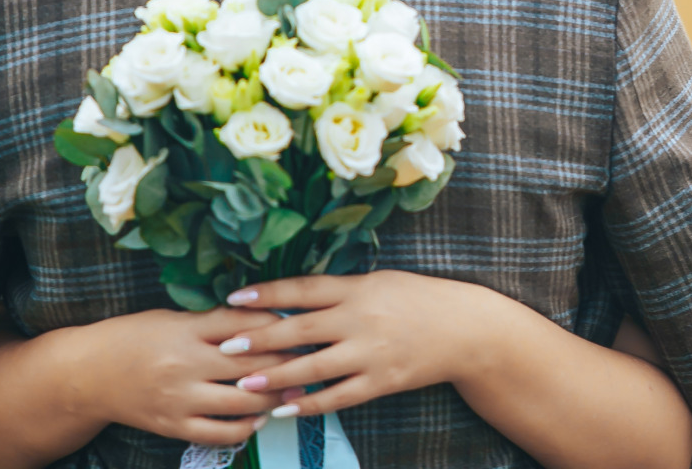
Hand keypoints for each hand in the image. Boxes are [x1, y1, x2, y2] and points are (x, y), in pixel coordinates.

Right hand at [69, 307, 293, 444]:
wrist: (88, 375)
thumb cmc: (135, 337)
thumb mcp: (172, 317)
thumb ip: (211, 321)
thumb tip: (262, 319)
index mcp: (186, 330)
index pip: (243, 325)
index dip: (277, 326)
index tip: (300, 325)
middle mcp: (185, 365)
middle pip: (250, 365)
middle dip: (285, 363)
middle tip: (310, 359)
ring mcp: (180, 399)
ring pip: (241, 402)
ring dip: (273, 398)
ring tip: (294, 391)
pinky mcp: (173, 426)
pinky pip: (218, 433)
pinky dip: (244, 428)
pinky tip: (259, 419)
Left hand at [218, 271, 496, 417]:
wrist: (465, 329)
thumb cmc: (418, 299)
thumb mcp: (380, 282)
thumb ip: (341, 291)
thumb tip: (293, 296)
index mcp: (359, 289)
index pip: (304, 289)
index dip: (267, 294)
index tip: (233, 298)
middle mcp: (361, 320)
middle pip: (301, 330)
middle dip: (260, 339)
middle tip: (226, 346)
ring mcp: (371, 354)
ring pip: (314, 368)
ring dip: (277, 377)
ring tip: (244, 384)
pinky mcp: (381, 382)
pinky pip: (338, 396)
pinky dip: (309, 403)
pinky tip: (284, 409)